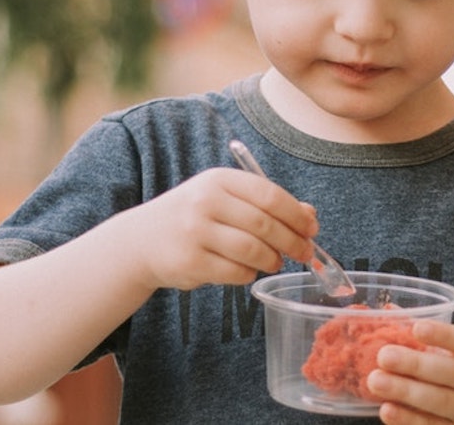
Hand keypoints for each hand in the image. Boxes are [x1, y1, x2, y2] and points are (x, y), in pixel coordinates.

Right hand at [121, 167, 317, 290]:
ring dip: (272, 259)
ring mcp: (195, 232)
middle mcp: (205, 202)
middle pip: (264, 224)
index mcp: (219, 180)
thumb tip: (310, 216)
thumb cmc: (194, 217)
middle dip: (292, 241)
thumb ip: (266, 204)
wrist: (141, 240)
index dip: (296, 214)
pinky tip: (248, 270)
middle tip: (305, 252)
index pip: (269, 194)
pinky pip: (236, 272)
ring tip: (274, 261)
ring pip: (252, 250)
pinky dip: (249, 274)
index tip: (312, 228)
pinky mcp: (190, 262)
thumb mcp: (225, 199)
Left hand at [367, 320, 453, 423]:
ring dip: (406, 391)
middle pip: (451, 373)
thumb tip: (388, 312)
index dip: (444, 335)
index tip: (417, 328)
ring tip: (375, 381)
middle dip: (415, 364)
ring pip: (439, 402)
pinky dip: (408, 420)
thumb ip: (429, 336)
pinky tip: (386, 410)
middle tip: (383, 356)